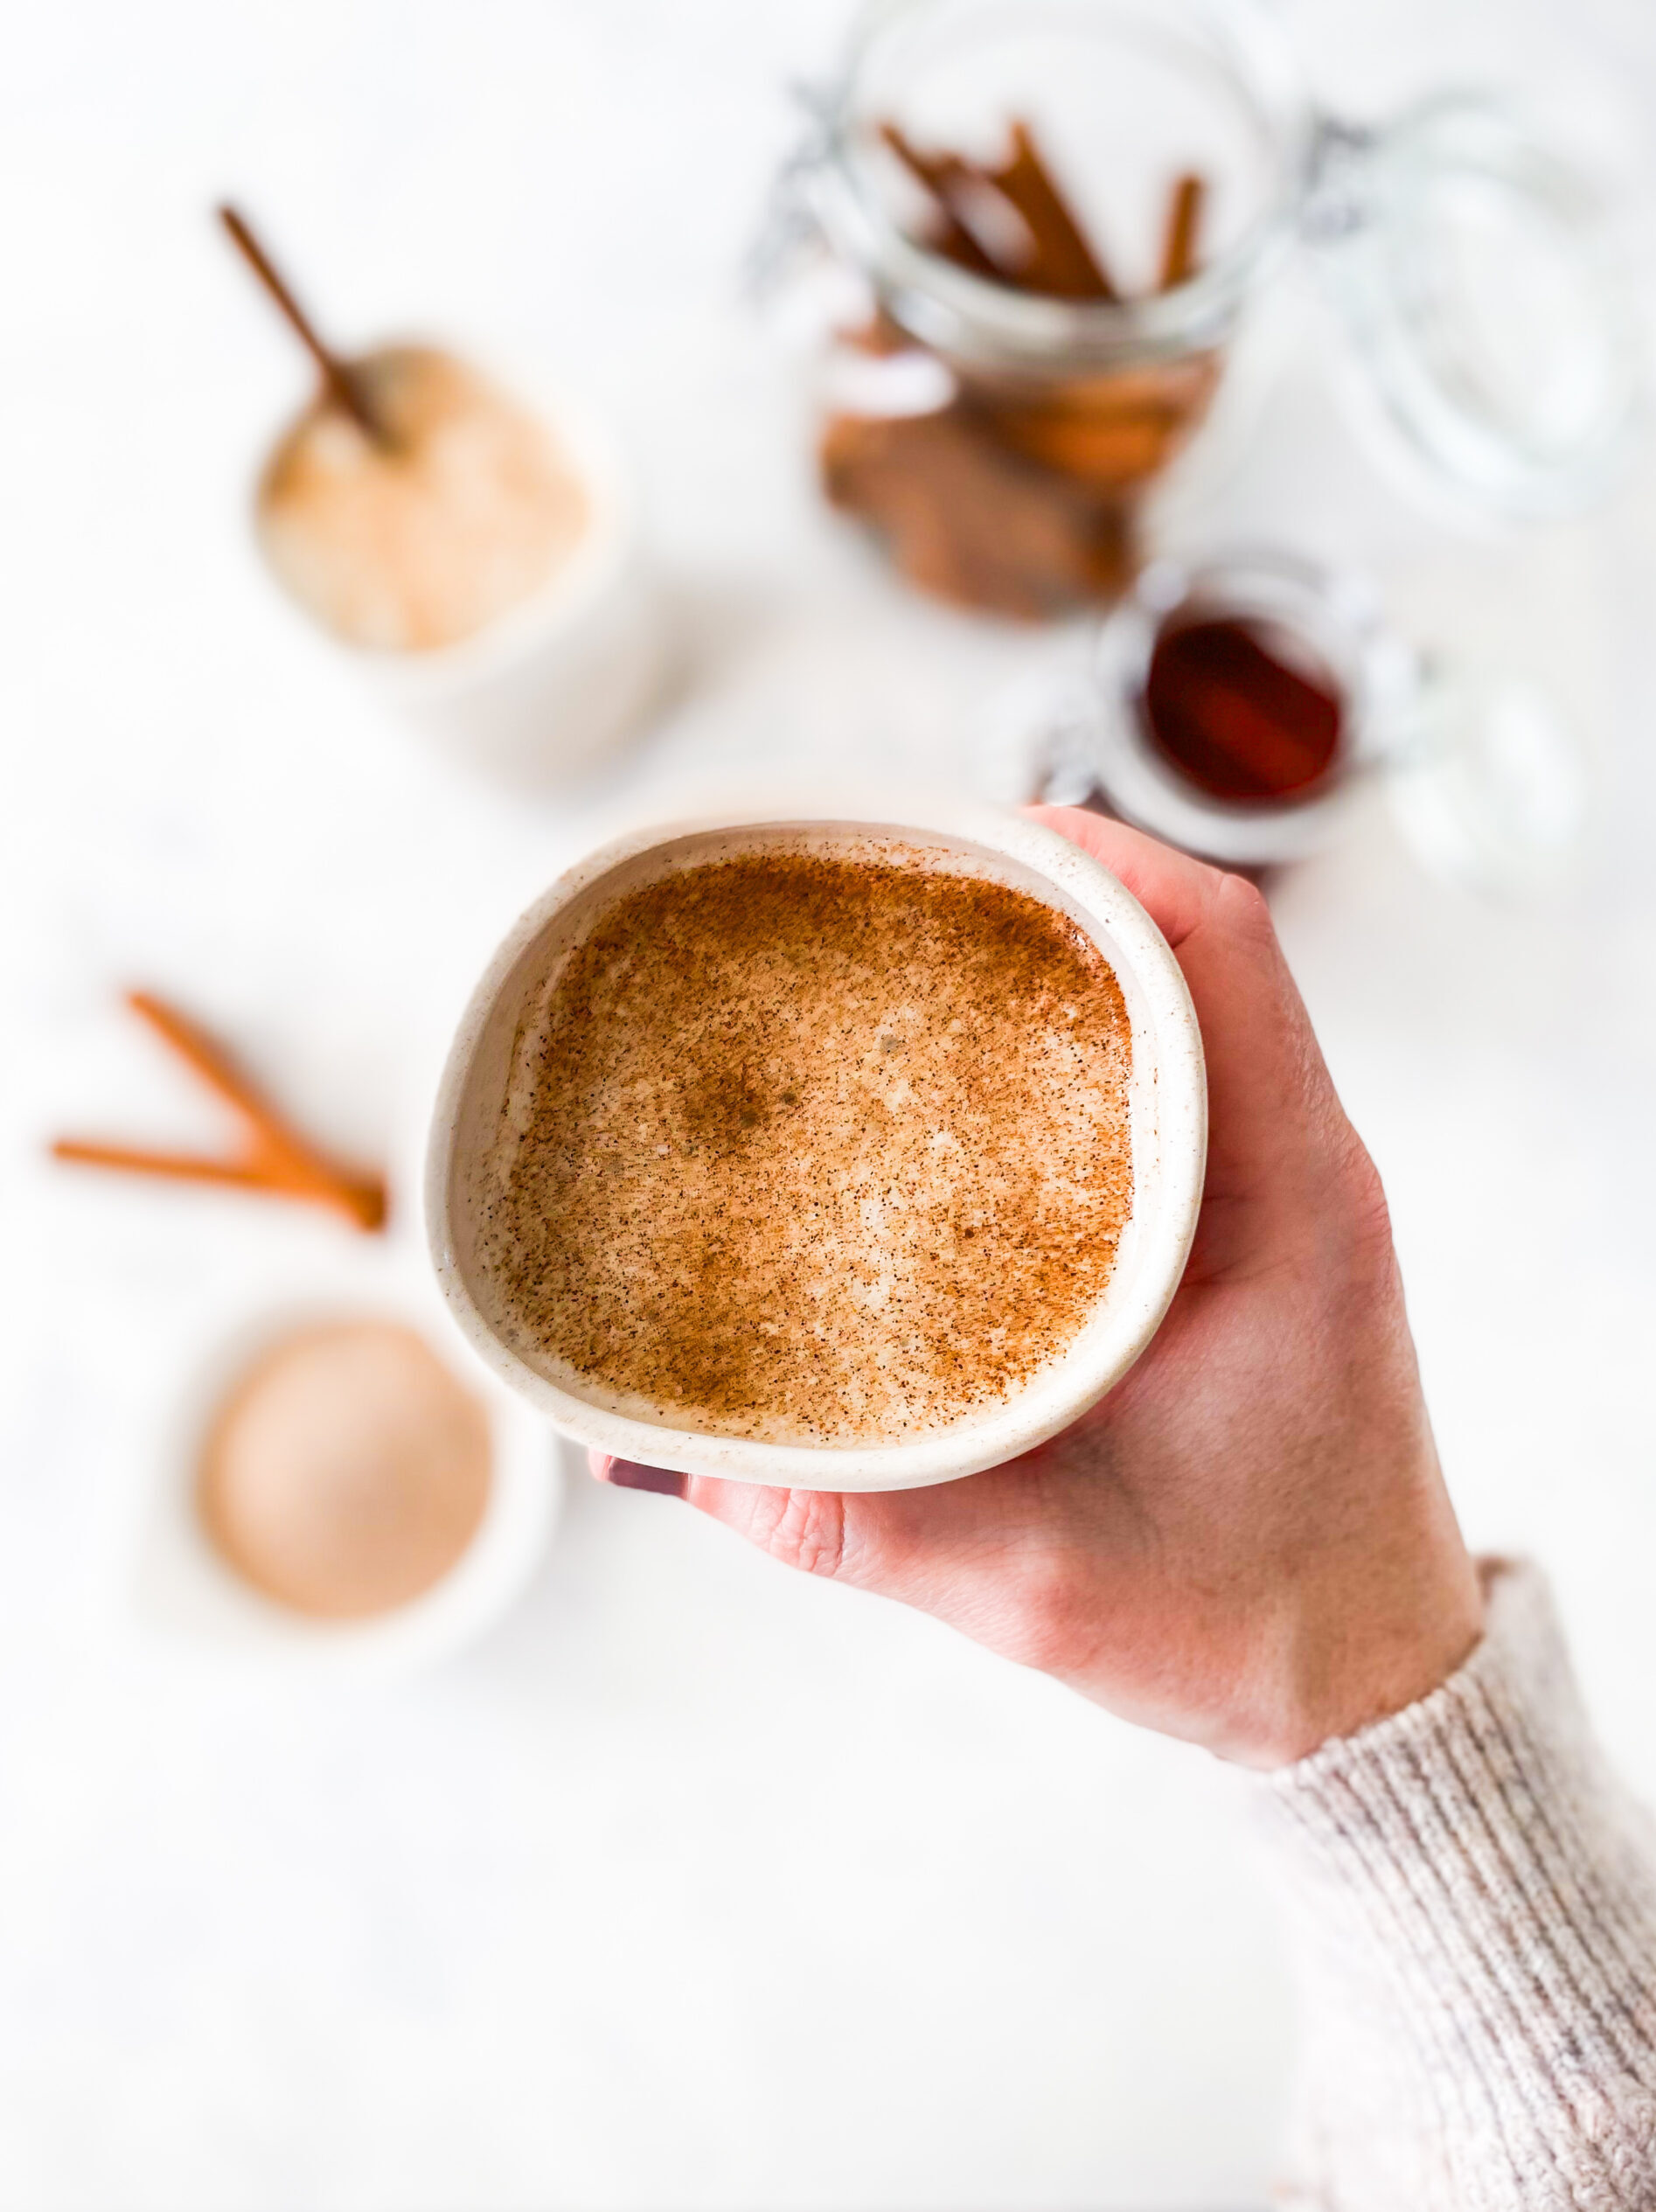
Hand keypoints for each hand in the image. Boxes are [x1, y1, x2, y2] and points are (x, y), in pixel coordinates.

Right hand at [595, 809, 1483, 1767]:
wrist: (1362, 1688)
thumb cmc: (1244, 1626)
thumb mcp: (1039, 1583)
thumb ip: (856, 1522)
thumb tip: (660, 1461)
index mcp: (1291, 1207)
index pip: (1219, 948)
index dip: (1092, 857)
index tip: (953, 836)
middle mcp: (1288, 1170)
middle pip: (1175, 945)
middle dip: (1027, 891)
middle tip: (872, 892)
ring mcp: (1266, 1195)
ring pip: (1162, 1006)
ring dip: (1040, 960)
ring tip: (890, 956)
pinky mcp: (1226, 1235)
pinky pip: (1148, 1085)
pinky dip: (1053, 1046)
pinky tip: (943, 1077)